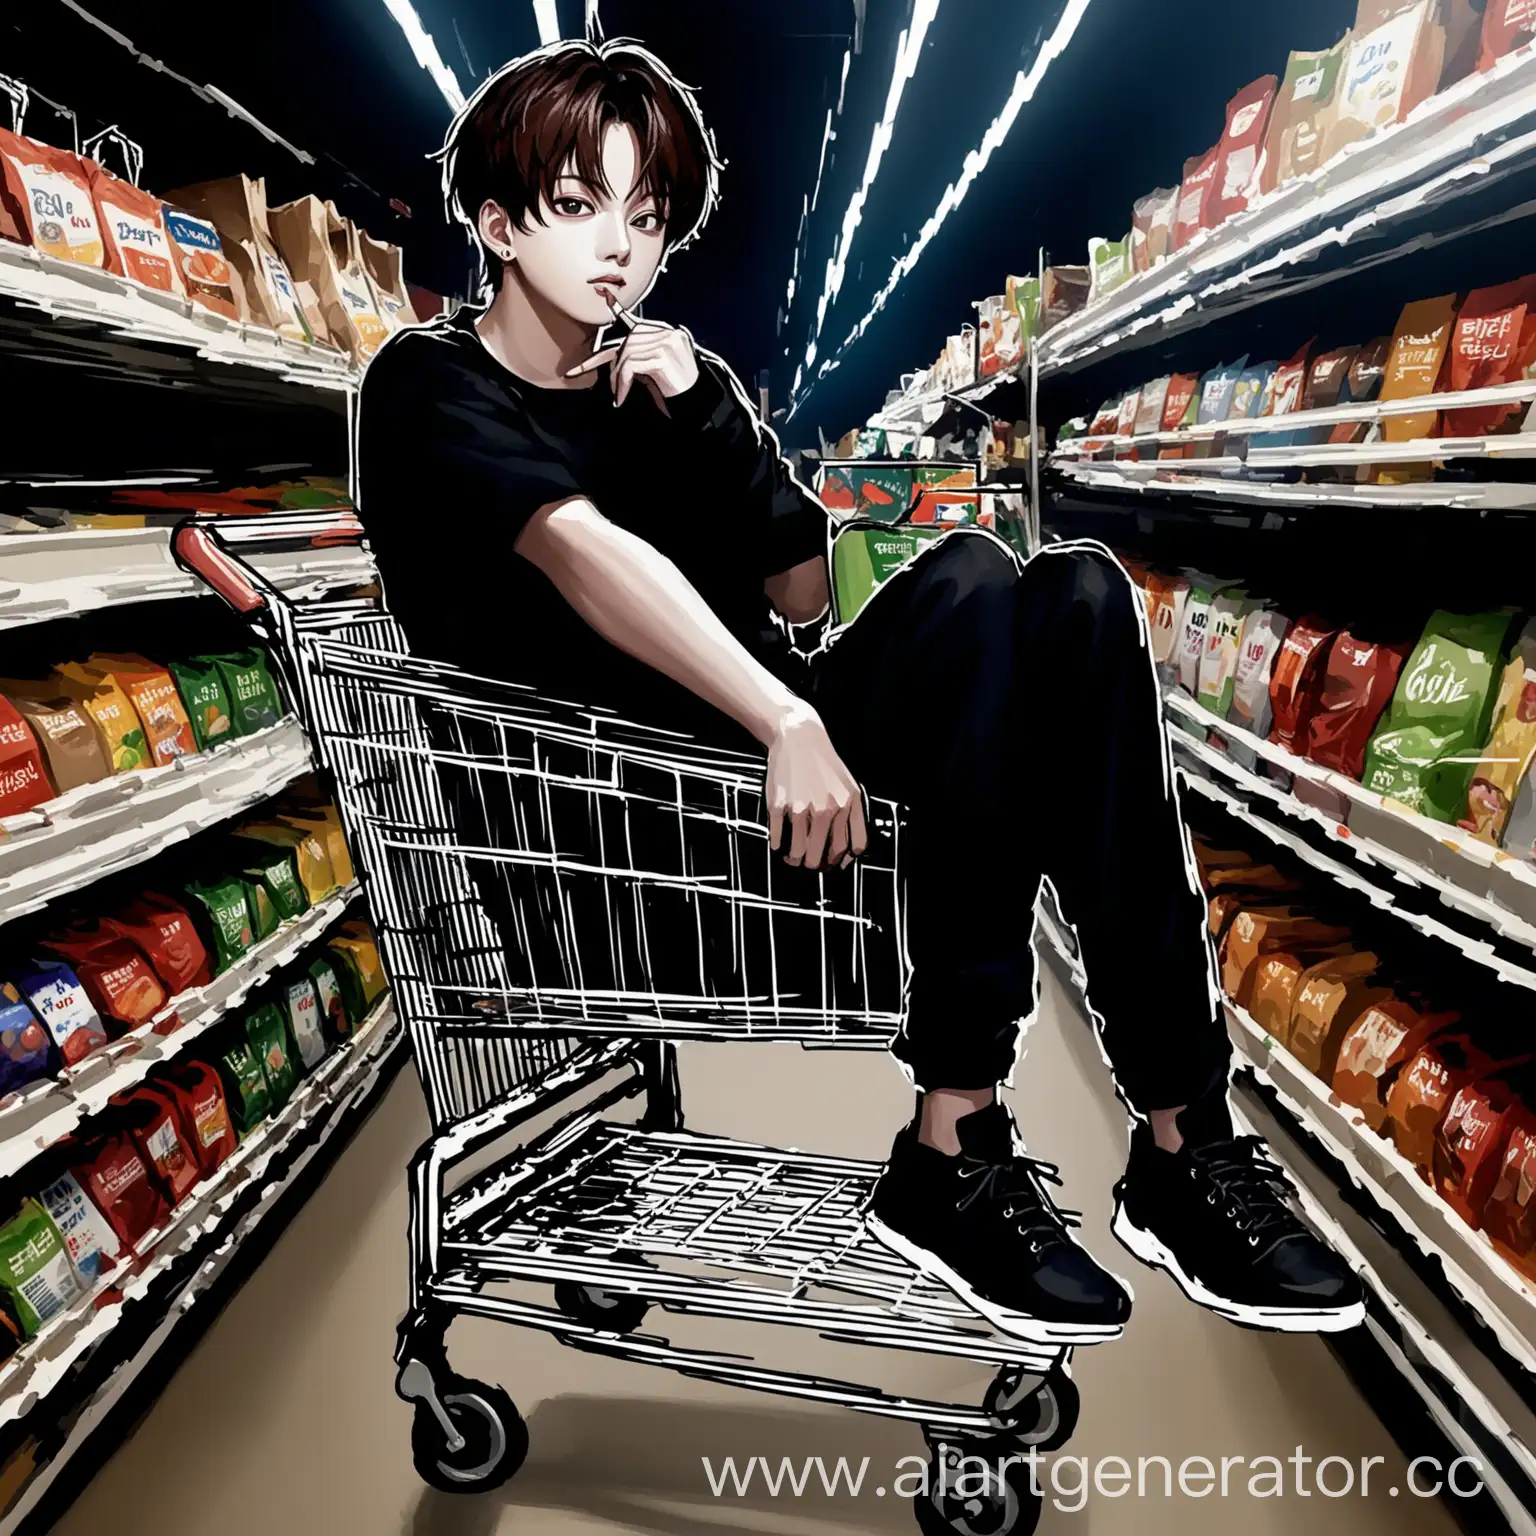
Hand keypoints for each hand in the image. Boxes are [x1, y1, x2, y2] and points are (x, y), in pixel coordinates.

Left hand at [566, 292, 700, 409]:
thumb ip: (638, 356)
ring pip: (626, 354)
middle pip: (627, 341)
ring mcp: (667, 343)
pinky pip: (630, 367)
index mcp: (668, 332)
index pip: (634, 328)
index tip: (593, 349)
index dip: (611, 334)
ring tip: (619, 393)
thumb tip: (613, 355)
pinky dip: (621, 383)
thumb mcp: (653, 370)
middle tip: (614, 386)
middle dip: (614, 364)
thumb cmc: (674, 392)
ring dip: (616, 377)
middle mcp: (669, 333)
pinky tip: (622, 397)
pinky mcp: (663, 357)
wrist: (696, 406)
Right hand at [765, 701, 867, 871]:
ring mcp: (801, 808)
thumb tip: (847, 855)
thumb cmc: (824, 765)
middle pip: (823, 856)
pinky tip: (780, 842)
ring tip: (791, 855)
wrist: (799, 738)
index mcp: (848, 805)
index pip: (850, 849)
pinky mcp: (778, 805)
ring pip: (799, 853)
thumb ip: (852, 818)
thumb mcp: (850, 788)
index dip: (841, 861)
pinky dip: (778, 846)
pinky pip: (778, 839)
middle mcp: (826, 809)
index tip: (833, 861)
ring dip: (794, 860)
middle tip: (810, 861)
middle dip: (816, 865)